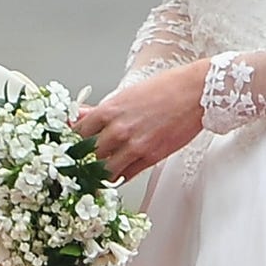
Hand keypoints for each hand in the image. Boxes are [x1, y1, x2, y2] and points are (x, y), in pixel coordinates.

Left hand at [75, 59, 208, 183]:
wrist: (194, 92)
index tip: (71, 148)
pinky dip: (118, 177)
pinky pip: (126, 175)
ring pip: (105, 171)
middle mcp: (118, 130)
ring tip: (96, 175)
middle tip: (80, 166)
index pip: (78, 134)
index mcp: (109, 110)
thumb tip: (78, 115)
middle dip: (83, 161)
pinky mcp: (151, 157)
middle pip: (88, 155)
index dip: (72, 143)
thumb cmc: (164, 88)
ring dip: (99, 174)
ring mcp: (134, 146)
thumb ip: (100, 109)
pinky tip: (116, 174)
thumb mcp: (127, 94)